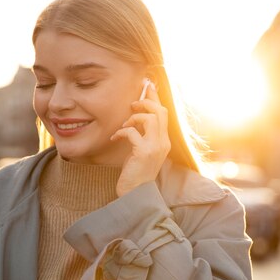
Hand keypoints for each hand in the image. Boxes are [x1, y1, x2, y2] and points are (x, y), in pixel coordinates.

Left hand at [111, 81, 170, 196]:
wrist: (135, 194)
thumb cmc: (135, 173)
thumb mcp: (141, 151)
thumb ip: (142, 135)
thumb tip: (134, 119)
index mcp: (164, 141)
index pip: (163, 114)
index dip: (155, 98)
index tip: (148, 85)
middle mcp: (163, 142)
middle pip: (161, 111)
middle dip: (146, 101)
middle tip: (133, 102)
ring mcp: (155, 147)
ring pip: (151, 118)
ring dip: (135, 116)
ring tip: (124, 124)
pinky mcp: (144, 152)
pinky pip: (133, 132)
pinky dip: (122, 131)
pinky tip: (115, 137)